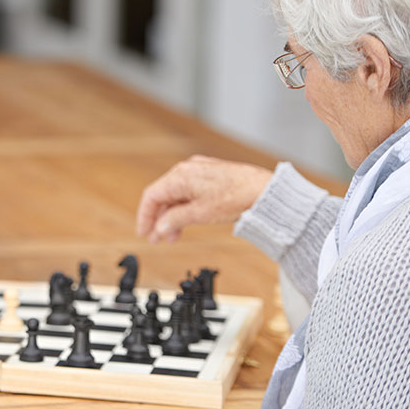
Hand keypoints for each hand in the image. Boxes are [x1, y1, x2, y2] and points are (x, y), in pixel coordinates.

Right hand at [136, 155, 272, 242]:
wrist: (265, 192)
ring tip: (172, 236)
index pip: (151, 196)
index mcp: (180, 176)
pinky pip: (188, 193)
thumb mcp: (199, 214)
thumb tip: (159, 228)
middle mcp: (186, 170)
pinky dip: (183, 208)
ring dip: (171, 216)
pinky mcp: (210, 176)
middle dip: (158, 219)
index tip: (144, 233)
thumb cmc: (236, 197)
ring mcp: (199, 172)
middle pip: (162, 195)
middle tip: (157, 238)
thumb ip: (174, 220)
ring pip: (175, 195)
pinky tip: (186, 222)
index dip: (144, 217)